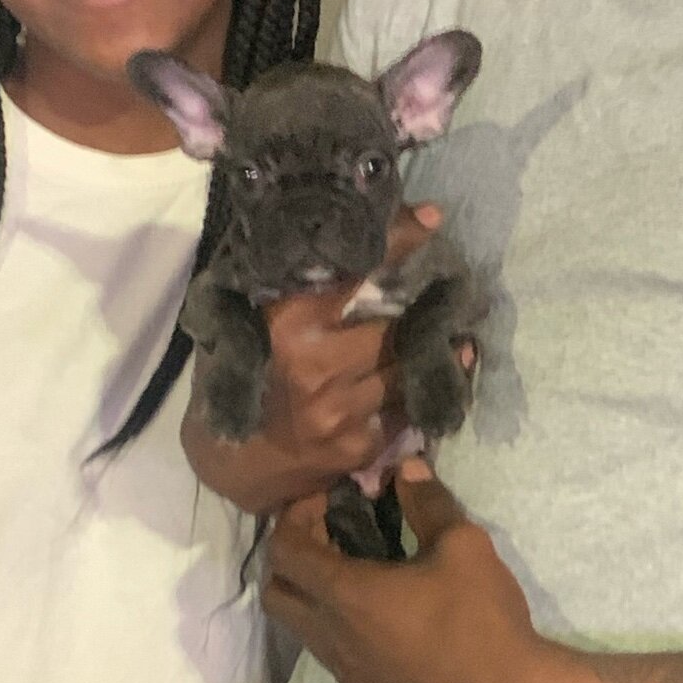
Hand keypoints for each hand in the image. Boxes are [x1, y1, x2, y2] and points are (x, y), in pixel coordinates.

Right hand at [258, 203, 443, 481]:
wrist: (230, 464)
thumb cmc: (239, 378)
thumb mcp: (248, 324)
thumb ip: (288, 289)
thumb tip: (339, 241)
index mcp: (286, 326)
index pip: (354, 273)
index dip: (397, 244)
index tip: (432, 218)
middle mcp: (317, 368)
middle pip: (396, 326)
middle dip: (424, 307)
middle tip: (448, 288)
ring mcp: (340, 411)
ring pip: (408, 369)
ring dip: (432, 348)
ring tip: (452, 329)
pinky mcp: (358, 446)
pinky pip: (407, 410)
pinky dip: (422, 389)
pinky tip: (437, 372)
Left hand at [263, 460, 560, 682]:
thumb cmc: (482, 619)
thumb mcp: (463, 545)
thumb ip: (427, 502)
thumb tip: (407, 467)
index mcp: (346, 596)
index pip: (284, 550)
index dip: (295, 517)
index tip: (327, 499)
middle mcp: (331, 637)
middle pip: (275, 592)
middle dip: (291, 556)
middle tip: (330, 534)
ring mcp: (345, 671)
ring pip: (299, 627)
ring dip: (311, 593)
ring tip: (356, 570)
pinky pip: (328, 652)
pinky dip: (333, 624)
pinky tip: (380, 614)